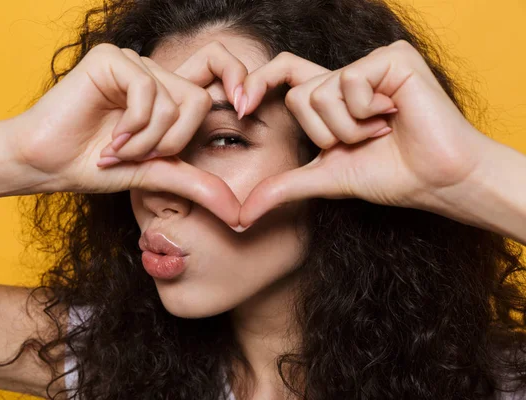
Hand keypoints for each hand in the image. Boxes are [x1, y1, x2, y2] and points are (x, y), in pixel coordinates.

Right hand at [8, 42, 246, 226]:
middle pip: (197, 101)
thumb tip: (239, 214)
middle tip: (140, 156)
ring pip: (172, 101)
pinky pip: (145, 92)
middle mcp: (152, 74)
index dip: (239, 82)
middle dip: (171, 142)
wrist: (45, 164)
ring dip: (147, 142)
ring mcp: (132, 63)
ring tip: (118, 151)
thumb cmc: (94, 166)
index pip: (218, 78)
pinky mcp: (111, 59)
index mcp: (166, 95)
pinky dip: (133, 127)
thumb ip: (196, 185)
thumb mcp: (156, 175)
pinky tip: (111, 139)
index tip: (246, 108)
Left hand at [236, 40, 489, 228]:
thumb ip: (282, 188)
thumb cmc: (389, 175)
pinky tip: (394, 116)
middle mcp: (347, 76)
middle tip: (361, 141)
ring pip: (321, 93)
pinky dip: (365, 113)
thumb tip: (240, 217)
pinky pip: (349, 83)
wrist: (435, 180)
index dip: (257, 82)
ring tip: (381, 131)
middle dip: (324, 135)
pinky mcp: (391, 58)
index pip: (283, 73)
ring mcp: (370, 64)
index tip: (240, 107)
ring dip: (348, 129)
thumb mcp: (325, 179)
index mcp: (332, 98)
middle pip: (297, 95)